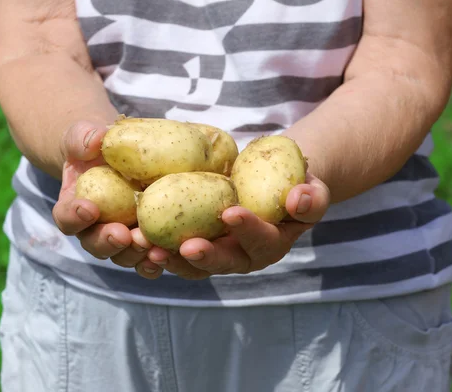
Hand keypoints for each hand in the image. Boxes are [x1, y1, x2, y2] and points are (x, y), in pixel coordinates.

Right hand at [51, 121, 162, 278]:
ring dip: (135, 254)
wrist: (118, 158)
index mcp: (74, 207)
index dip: (74, 217)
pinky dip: (156, 260)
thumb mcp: (86, 136)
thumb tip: (97, 139)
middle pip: (95, 244)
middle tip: (122, 234)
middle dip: (108, 242)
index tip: (89, 208)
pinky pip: (148, 257)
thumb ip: (84, 138)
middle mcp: (94, 229)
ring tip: (149, 245)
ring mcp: (121, 237)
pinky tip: (168, 254)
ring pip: (123, 256)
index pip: (66, 218)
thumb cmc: (97, 147)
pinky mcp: (144, 240)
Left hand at [146, 173, 330, 278]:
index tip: (231, 212)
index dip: (248, 229)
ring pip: (196, 266)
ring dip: (174, 260)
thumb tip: (298, 200)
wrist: (271, 185)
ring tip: (151, 249)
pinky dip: (160, 250)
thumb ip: (312, 198)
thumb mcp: (312, 189)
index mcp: (273, 244)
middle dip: (206, 257)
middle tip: (186, 247)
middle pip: (225, 263)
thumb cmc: (295, 185)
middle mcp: (245, 256)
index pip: (262, 241)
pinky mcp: (198, 246)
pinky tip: (139, 240)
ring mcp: (219, 254)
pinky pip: (177, 254)